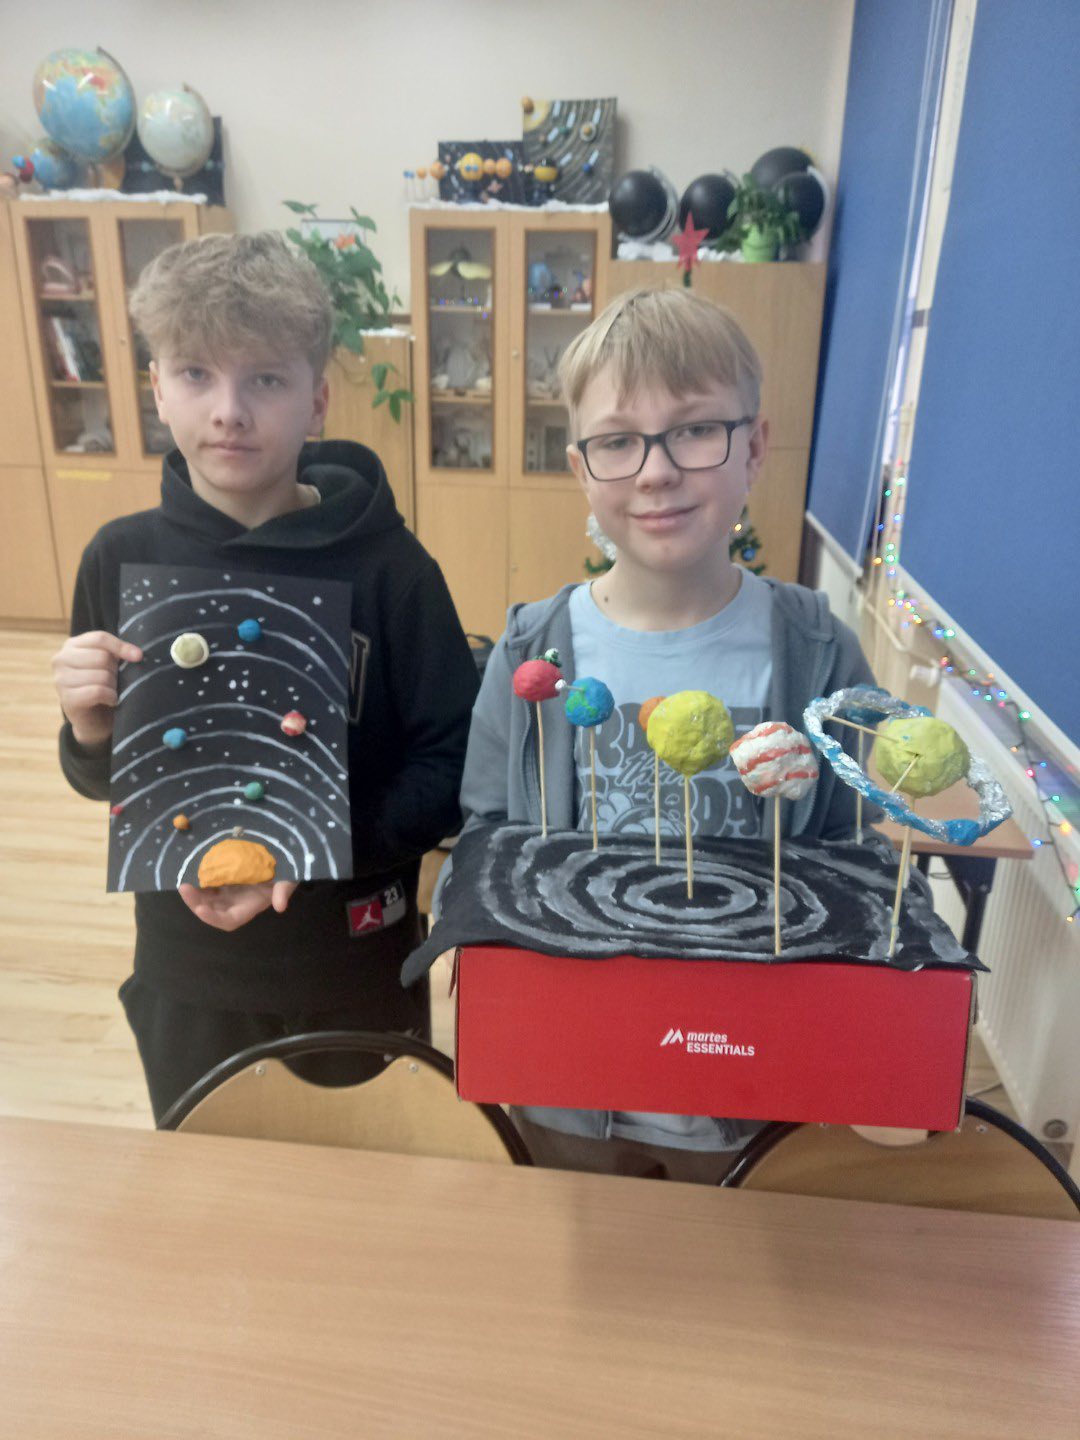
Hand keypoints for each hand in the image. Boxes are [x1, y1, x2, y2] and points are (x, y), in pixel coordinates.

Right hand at [52, 630, 142, 749]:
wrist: (95, 720)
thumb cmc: (105, 687)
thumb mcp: (110, 664)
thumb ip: (118, 653)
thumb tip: (137, 654)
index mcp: (72, 645)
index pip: (100, 638)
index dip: (121, 647)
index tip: (138, 656)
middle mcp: (61, 659)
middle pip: (102, 657)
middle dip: (116, 671)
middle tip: (115, 682)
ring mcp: (61, 679)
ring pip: (102, 675)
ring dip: (114, 686)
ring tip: (111, 691)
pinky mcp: (66, 698)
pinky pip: (98, 691)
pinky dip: (110, 697)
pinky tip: (111, 700)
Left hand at [177, 880, 297, 932]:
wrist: (282, 857)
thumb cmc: (286, 871)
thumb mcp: (289, 879)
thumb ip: (284, 891)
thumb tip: (280, 907)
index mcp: (251, 905)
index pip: (230, 920)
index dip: (214, 918)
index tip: (201, 908)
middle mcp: (237, 902)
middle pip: (213, 911)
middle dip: (196, 904)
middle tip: (185, 888)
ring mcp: (230, 891)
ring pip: (207, 899)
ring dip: (194, 894)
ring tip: (185, 882)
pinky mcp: (225, 879)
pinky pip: (208, 885)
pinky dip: (199, 881)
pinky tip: (192, 871)